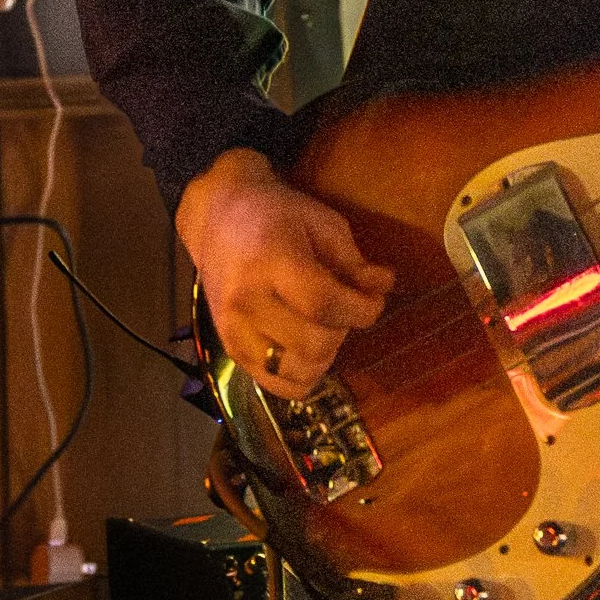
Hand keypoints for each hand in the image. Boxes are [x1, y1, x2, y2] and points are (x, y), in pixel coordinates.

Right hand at [176, 148, 394, 396]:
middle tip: (344, 309)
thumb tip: (382, 288)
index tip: (374, 300)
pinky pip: (276, 385)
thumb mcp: (323, 222)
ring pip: (296, 374)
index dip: (363, 310)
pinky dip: (301, 376)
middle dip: (344, 331)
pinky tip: (307, 349)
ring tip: (323, 327)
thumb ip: (353, 261)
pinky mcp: (231, 351)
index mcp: (271, 262)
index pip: (324, 304)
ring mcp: (234, 331)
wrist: (217, 216)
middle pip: (314, 344)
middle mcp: (247, 302)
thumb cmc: (275, 214)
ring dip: (324, 357)